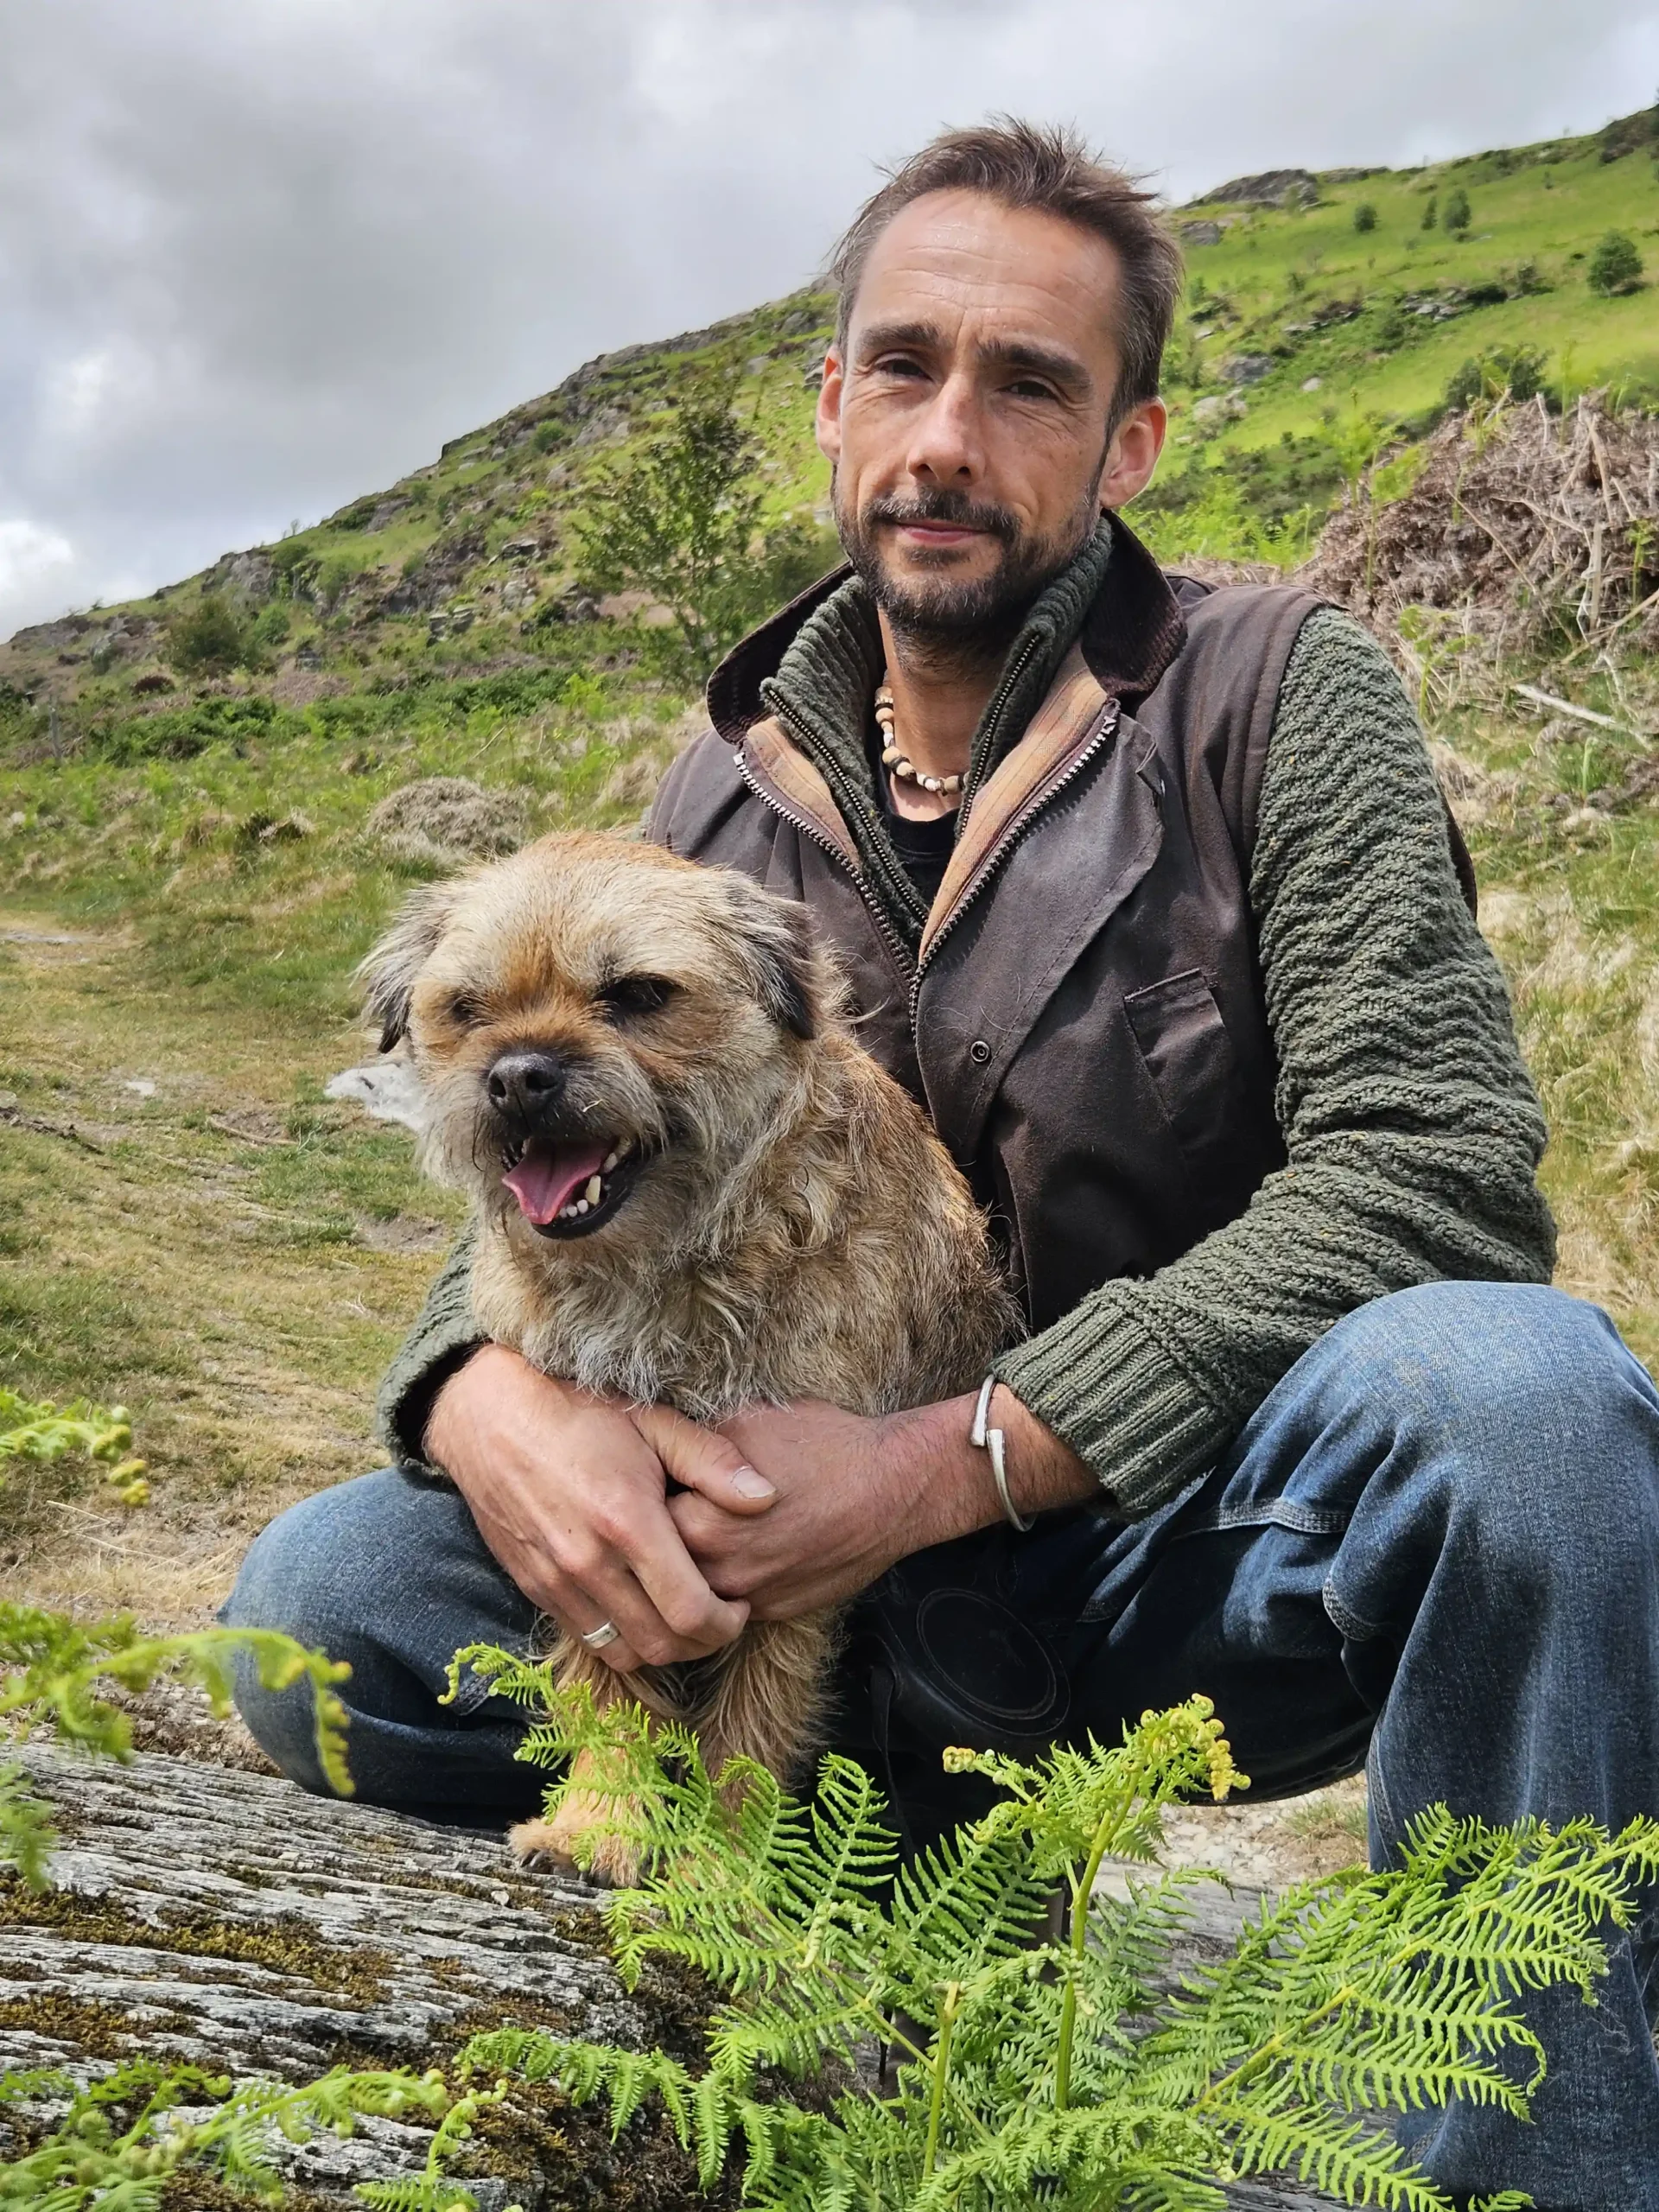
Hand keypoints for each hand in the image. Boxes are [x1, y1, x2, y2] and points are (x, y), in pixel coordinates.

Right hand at [425, 1345, 778, 1671]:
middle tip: (721, 1615)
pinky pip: (587, 1639)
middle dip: (703, 1642)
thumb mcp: (653, 1421)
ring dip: (662, 1646)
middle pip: (662, 1645)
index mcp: (627, 1522)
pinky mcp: (534, 1588)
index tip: (741, 1605)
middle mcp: (589, 1563)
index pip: (690, 1611)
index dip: (727, 1623)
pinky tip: (639, 1606)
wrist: (489, 1415)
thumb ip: (713, 1462)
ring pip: (623, 1654)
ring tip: (682, 1615)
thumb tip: (767, 1497)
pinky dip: (621, 1638)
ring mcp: (556, 1581)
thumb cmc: (579, 1410)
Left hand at [669, 1389, 1096, 1619]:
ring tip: (685, 1539)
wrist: (894, 1488)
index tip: (632, 1486)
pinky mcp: (777, 1612)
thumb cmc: (823, 1445)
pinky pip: (730, 1606)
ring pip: (692, 1596)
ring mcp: (750, 1599)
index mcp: (700, 1523)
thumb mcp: (745, 1422)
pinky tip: (731, 1554)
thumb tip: (655, 1449)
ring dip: (683, 1572)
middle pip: (656, 1572)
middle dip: (650, 1548)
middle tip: (646, 1520)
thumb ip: (691, 1447)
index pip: (635, 1527)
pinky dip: (721, 1585)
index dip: (633, 1504)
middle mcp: (719, 1572)